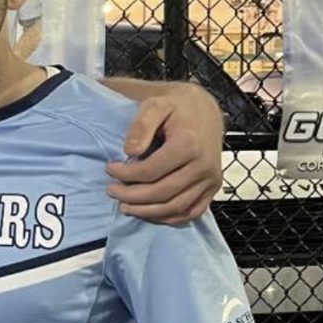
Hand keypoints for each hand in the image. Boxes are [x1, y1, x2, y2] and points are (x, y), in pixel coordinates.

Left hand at [105, 82, 222, 225]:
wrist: (205, 110)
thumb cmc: (176, 107)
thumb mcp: (155, 105)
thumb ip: (141, 125)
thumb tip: (130, 150)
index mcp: (189, 144)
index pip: (151, 171)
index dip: (126, 174)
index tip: (109, 169)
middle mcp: (203, 165)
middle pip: (162, 192)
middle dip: (132, 196)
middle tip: (112, 191)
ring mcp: (210, 179)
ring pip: (176, 207)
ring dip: (147, 211)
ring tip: (125, 206)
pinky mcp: (213, 187)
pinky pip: (191, 212)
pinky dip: (169, 217)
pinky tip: (149, 212)